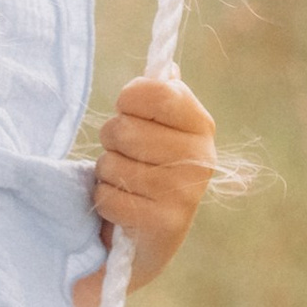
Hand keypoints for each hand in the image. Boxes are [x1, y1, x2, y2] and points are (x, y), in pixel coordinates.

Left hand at [79, 75, 218, 306]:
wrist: (150, 238)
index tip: (128, 109)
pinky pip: (109, 197)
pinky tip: (124, 207)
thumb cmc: (149, 168)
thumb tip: (167, 69)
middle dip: (112, 141)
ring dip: (107, 173)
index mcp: (201, 125)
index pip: (157, 91)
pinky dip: (105, 201)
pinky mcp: (164, 224)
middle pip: (124, 129)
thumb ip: (162, 96)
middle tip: (126, 154)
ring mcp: (185, 193)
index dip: (130, 98)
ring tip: (126, 182)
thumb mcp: (160, 128)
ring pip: (112, 163)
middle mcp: (202, 158)